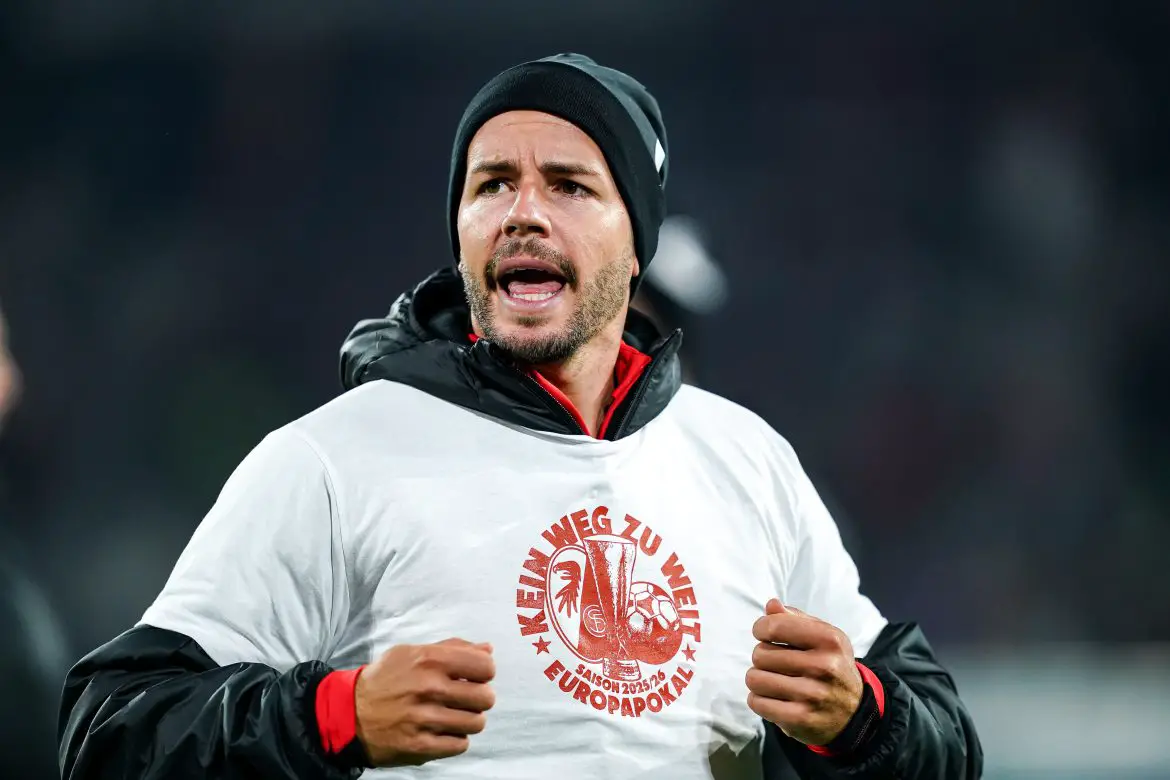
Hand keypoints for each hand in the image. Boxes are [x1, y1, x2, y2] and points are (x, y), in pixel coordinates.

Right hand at [354, 638, 495, 766]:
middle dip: (480, 698)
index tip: (475, 677)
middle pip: (486, 697)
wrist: (349, 713)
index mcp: (429, 660)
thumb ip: (452, 648)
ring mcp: (425, 719)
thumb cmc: (384, 679)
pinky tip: (442, 730)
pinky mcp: (420, 746)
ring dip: (469, 720)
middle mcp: (429, 688)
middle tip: (466, 699)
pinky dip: (455, 739)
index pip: (485, 666)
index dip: (484, 672)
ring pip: (477, 723)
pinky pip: (461, 744)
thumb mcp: (411, 652)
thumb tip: (487, 649)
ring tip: (453, 715)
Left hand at [746, 599, 862, 746]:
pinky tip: (774, 698)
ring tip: (773, 680)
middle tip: (776, 663)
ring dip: (758, 679)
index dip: (761, 628)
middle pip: (760, 654)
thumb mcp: (823, 637)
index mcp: (829, 640)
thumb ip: (795, 618)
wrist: (854, 713)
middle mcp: (824, 666)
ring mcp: (813, 695)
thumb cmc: (830, 666)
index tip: (764, 634)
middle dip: (762, 656)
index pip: (775, 626)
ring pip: (754, 679)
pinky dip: (759, 699)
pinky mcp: (800, 719)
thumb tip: (771, 605)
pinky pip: (756, 702)